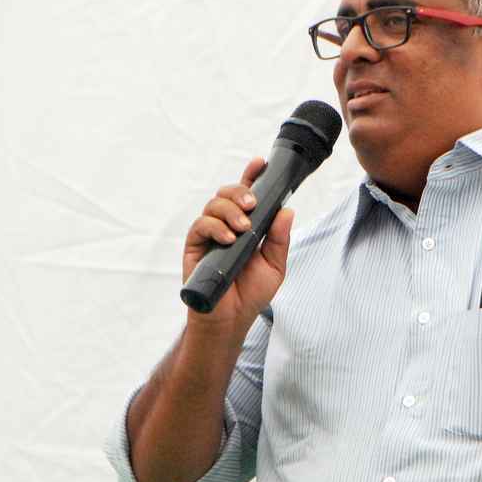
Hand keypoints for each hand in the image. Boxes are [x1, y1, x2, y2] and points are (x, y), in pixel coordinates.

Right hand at [182, 157, 294, 336]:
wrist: (231, 318)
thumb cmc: (251, 292)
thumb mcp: (274, 265)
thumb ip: (279, 239)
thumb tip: (287, 211)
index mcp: (247, 226)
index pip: (248, 195)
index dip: (252, 175)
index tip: (260, 163)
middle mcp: (226, 225)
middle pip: (228, 193)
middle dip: (241, 192)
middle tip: (253, 205)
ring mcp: (209, 234)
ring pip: (213, 204)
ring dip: (230, 211)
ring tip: (243, 228)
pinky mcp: (194, 246)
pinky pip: (200, 225)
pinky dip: (215, 227)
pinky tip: (228, 238)